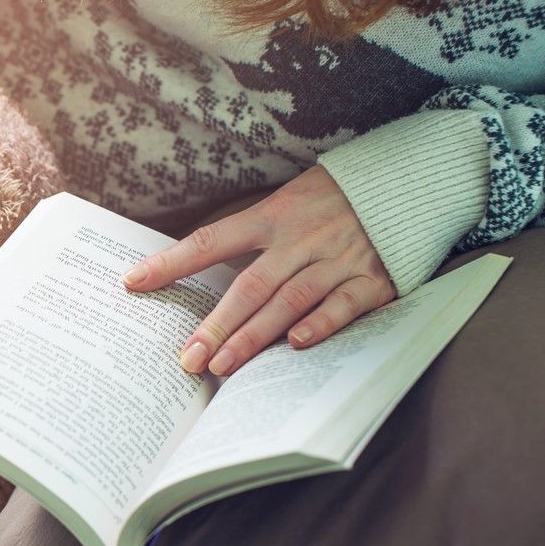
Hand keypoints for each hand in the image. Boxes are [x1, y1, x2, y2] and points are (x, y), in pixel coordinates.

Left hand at [124, 166, 395, 375]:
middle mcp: (302, 238)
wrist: (411, 180)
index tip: (133, 282)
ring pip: (290, 300)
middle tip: (186, 359)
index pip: (211, 240)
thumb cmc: (334, 199)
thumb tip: (194, 267)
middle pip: (250, 284)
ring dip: (255, 335)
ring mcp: (338, 258)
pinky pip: (345, 304)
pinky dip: (321, 324)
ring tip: (223, 366)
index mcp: (274, 215)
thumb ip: (250, 237)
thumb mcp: (288, 202)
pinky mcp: (375, 278)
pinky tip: (296, 345)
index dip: (172, 262)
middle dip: (216, 325)